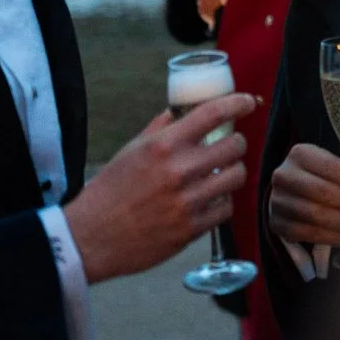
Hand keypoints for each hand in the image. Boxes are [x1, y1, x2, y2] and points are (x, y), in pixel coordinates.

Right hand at [62, 94, 256, 283]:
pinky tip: (210, 200)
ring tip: (221, 174)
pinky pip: (226, 208)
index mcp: (163, 145)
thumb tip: (180, 111)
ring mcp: (188, 201)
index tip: (248, 102)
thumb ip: (160, 129)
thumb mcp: (131, 150)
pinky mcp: (192, 229)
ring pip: (237, 176)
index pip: (213, 114)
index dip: (238, 103)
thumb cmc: (109, 191)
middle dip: (236, 143)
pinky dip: (222, 202)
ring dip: (233, 172)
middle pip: (235, 146)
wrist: (91, 237)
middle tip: (229, 147)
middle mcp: (179, 170)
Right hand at [267, 143, 339, 249]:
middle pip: (324, 193)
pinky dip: (334, 239)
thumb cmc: (321, 176)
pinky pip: (308, 234)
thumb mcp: (331, 164)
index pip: (333, 167)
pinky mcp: (276, 224)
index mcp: (300, 153)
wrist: (291, 191)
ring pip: (316, 216)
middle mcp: (283, 175)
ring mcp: (277, 201)